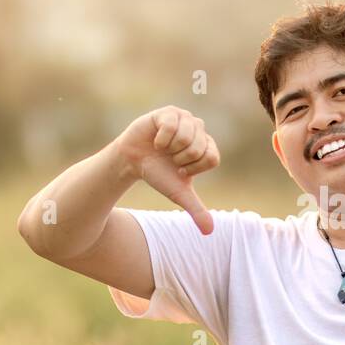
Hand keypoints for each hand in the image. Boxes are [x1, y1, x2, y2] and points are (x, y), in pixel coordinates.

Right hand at [116, 106, 220, 233]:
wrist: (132, 162)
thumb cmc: (158, 174)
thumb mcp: (178, 194)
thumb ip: (196, 210)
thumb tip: (209, 232)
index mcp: (206, 146)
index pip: (212, 158)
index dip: (193, 168)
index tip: (180, 169)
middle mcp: (199, 129)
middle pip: (199, 148)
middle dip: (180, 159)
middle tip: (169, 159)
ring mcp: (184, 118)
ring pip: (187, 136)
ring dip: (170, 149)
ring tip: (163, 149)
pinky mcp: (168, 112)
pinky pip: (172, 125)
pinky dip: (161, 139)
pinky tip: (155, 140)